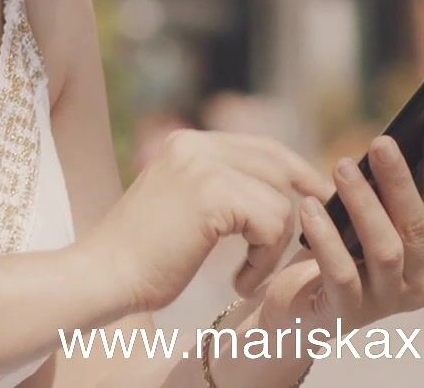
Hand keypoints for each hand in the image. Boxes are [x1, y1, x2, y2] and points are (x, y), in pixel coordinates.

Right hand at [84, 129, 333, 313]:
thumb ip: (221, 189)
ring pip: (280, 200)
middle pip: (279, 166)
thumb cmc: (142, 257)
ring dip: (274, 247)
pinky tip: (238, 280)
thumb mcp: (184, 208)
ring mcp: (203, 167)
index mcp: (186, 144)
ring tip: (246, 274)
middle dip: (301, 204)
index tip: (319, 202)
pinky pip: (272, 225)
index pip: (262, 147)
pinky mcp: (213, 196)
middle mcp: (195, 145)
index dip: (296, 174)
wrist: (104, 276)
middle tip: (299, 245)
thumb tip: (282, 192)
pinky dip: (264, 260)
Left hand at [255, 116, 423, 333]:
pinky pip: (342, 273)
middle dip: (401, 181)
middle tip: (381, 142)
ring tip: (342, 167)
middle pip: (416, 226)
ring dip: (364, 204)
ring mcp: (387, 300)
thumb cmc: (349, 253)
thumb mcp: (386, 217)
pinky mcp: (348, 312)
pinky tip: (309, 207)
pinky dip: (327, 238)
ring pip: (386, 249)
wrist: (301, 310)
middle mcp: (422, 282)